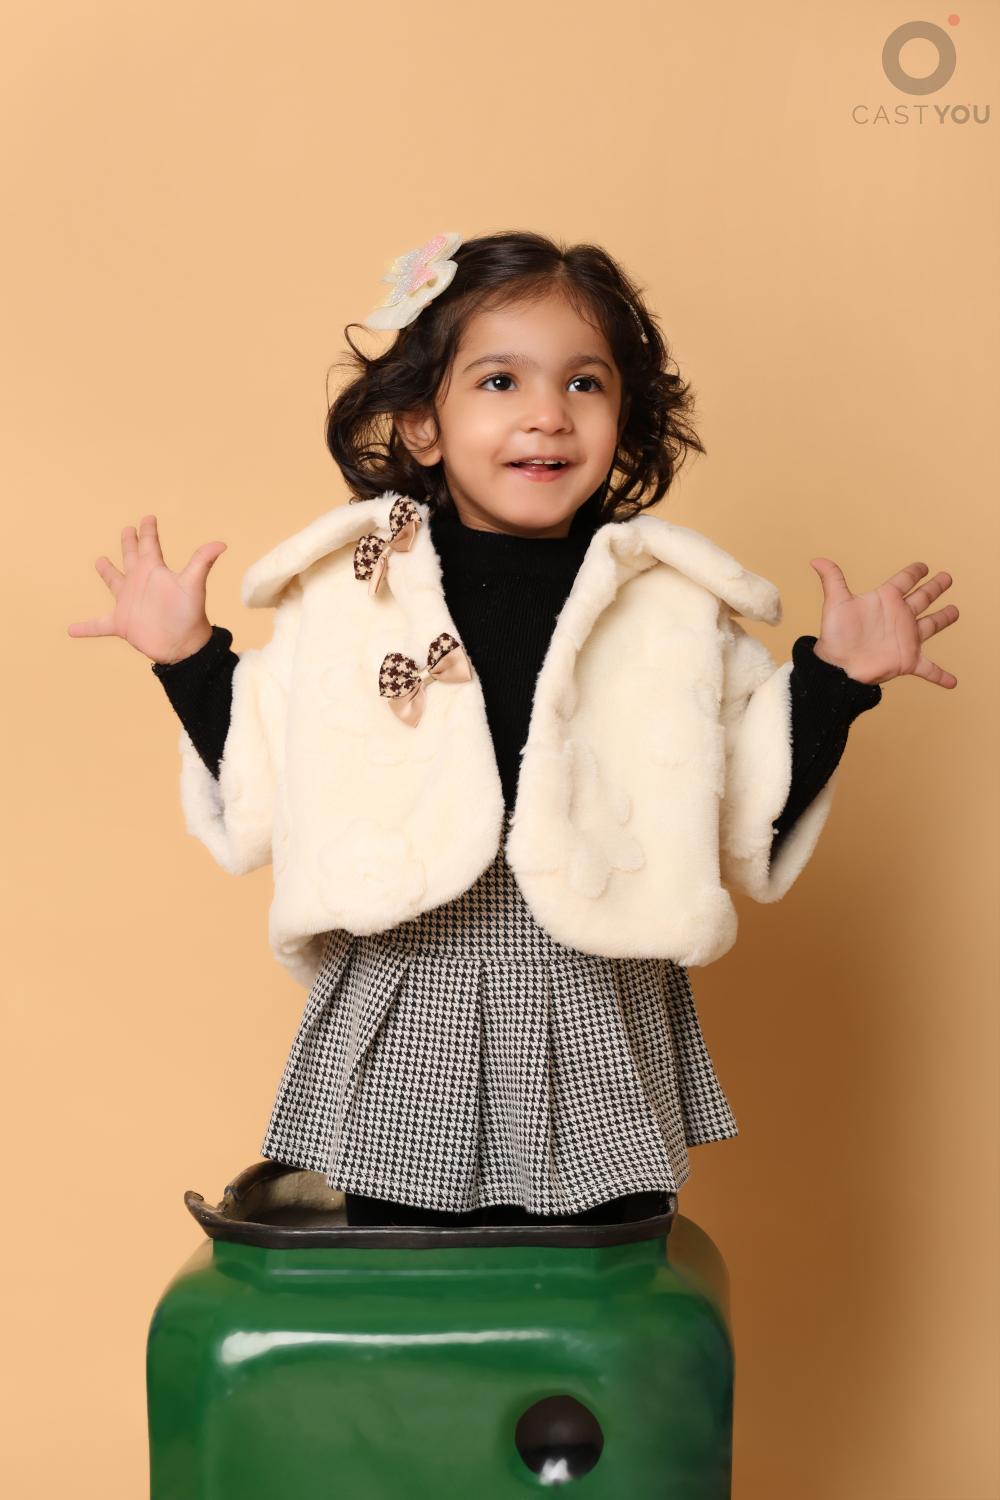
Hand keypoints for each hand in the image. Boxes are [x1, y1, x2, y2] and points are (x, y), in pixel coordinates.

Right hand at [67, 514, 227, 664]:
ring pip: (114, 582)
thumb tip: (222, 543)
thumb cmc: (189, 615)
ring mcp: (129, 603)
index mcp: (154, 571)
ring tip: (100, 561)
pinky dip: (86, 627)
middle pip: (131, 557)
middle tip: (127, 529)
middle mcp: (140, 583)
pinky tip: (71, 630)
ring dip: (107, 572)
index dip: (148, 531)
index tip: (148, 517)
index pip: (150, 545)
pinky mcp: (121, 623)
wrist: (182, 647)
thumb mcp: (193, 585)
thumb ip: (202, 562)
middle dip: (129, 543)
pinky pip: (98, 625)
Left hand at [808, 558, 958, 688]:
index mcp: (885, 600)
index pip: (904, 581)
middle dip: (935, 588)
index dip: (914, 572)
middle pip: (922, 598)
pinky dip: (941, 675)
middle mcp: (898, 617)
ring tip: (954, 611)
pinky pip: (929, 669)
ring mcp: (905, 638)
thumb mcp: (836, 603)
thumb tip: (816, 560)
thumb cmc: (835, 635)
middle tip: (946, 578)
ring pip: (930, 625)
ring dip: (943, 619)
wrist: (838, 666)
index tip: (923, 566)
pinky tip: (952, 681)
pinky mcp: (908, 660)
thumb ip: (832, 579)